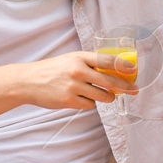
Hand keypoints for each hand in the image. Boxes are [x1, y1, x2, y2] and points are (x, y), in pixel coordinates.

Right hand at [22, 51, 139, 109]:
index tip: (134, 70)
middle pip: (109, 81)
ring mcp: (73, 86)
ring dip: (108, 97)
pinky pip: (90, 105)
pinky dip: (90, 103)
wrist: (28, 81)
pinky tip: (82, 98)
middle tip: (134, 90)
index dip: (123, 66)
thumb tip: (114, 71)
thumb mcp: (70, 60)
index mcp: (79, 57)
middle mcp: (78, 71)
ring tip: (106, 95)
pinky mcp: (69, 100)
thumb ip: (89, 64)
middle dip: (125, 87)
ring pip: (103, 96)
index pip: (106, 60)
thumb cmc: (52, 70)